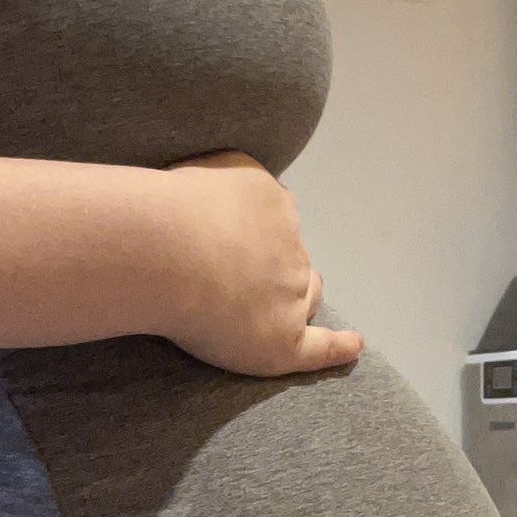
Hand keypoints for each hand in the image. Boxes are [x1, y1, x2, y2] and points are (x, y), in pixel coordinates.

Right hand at [154, 152, 364, 377]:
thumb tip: (215, 202)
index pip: (275, 218)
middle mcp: (287, 241)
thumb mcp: (194, 169)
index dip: (258, 234)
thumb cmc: (163, 211)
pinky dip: (340, 347)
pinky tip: (353, 346)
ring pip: (303, 295)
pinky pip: (319, 346)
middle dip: (278, 267)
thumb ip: (215, 184)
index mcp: (267, 200)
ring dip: (296, 300)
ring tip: (271, 313)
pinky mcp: (282, 336)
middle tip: (245, 280)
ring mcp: (290, 289)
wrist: (166, 250)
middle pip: (293, 259)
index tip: (238, 241)